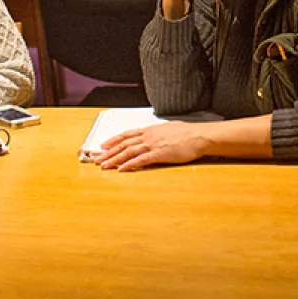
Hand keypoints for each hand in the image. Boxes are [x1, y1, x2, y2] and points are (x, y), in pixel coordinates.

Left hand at [95, 122, 210, 171]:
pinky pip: (141, 160)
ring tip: (105, 165)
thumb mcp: (170, 129)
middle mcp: (149, 136)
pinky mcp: (159, 154)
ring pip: (129, 152)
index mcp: (150, 130)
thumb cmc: (188, 134)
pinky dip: (129, 165)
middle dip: (109, 152)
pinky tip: (121, 169)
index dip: (113, 140)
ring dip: (115, 159)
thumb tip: (156, 135)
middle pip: (124, 144)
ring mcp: (153, 145)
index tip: (103, 145)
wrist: (199, 136)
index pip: (127, 134)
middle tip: (98, 159)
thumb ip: (159, 133)